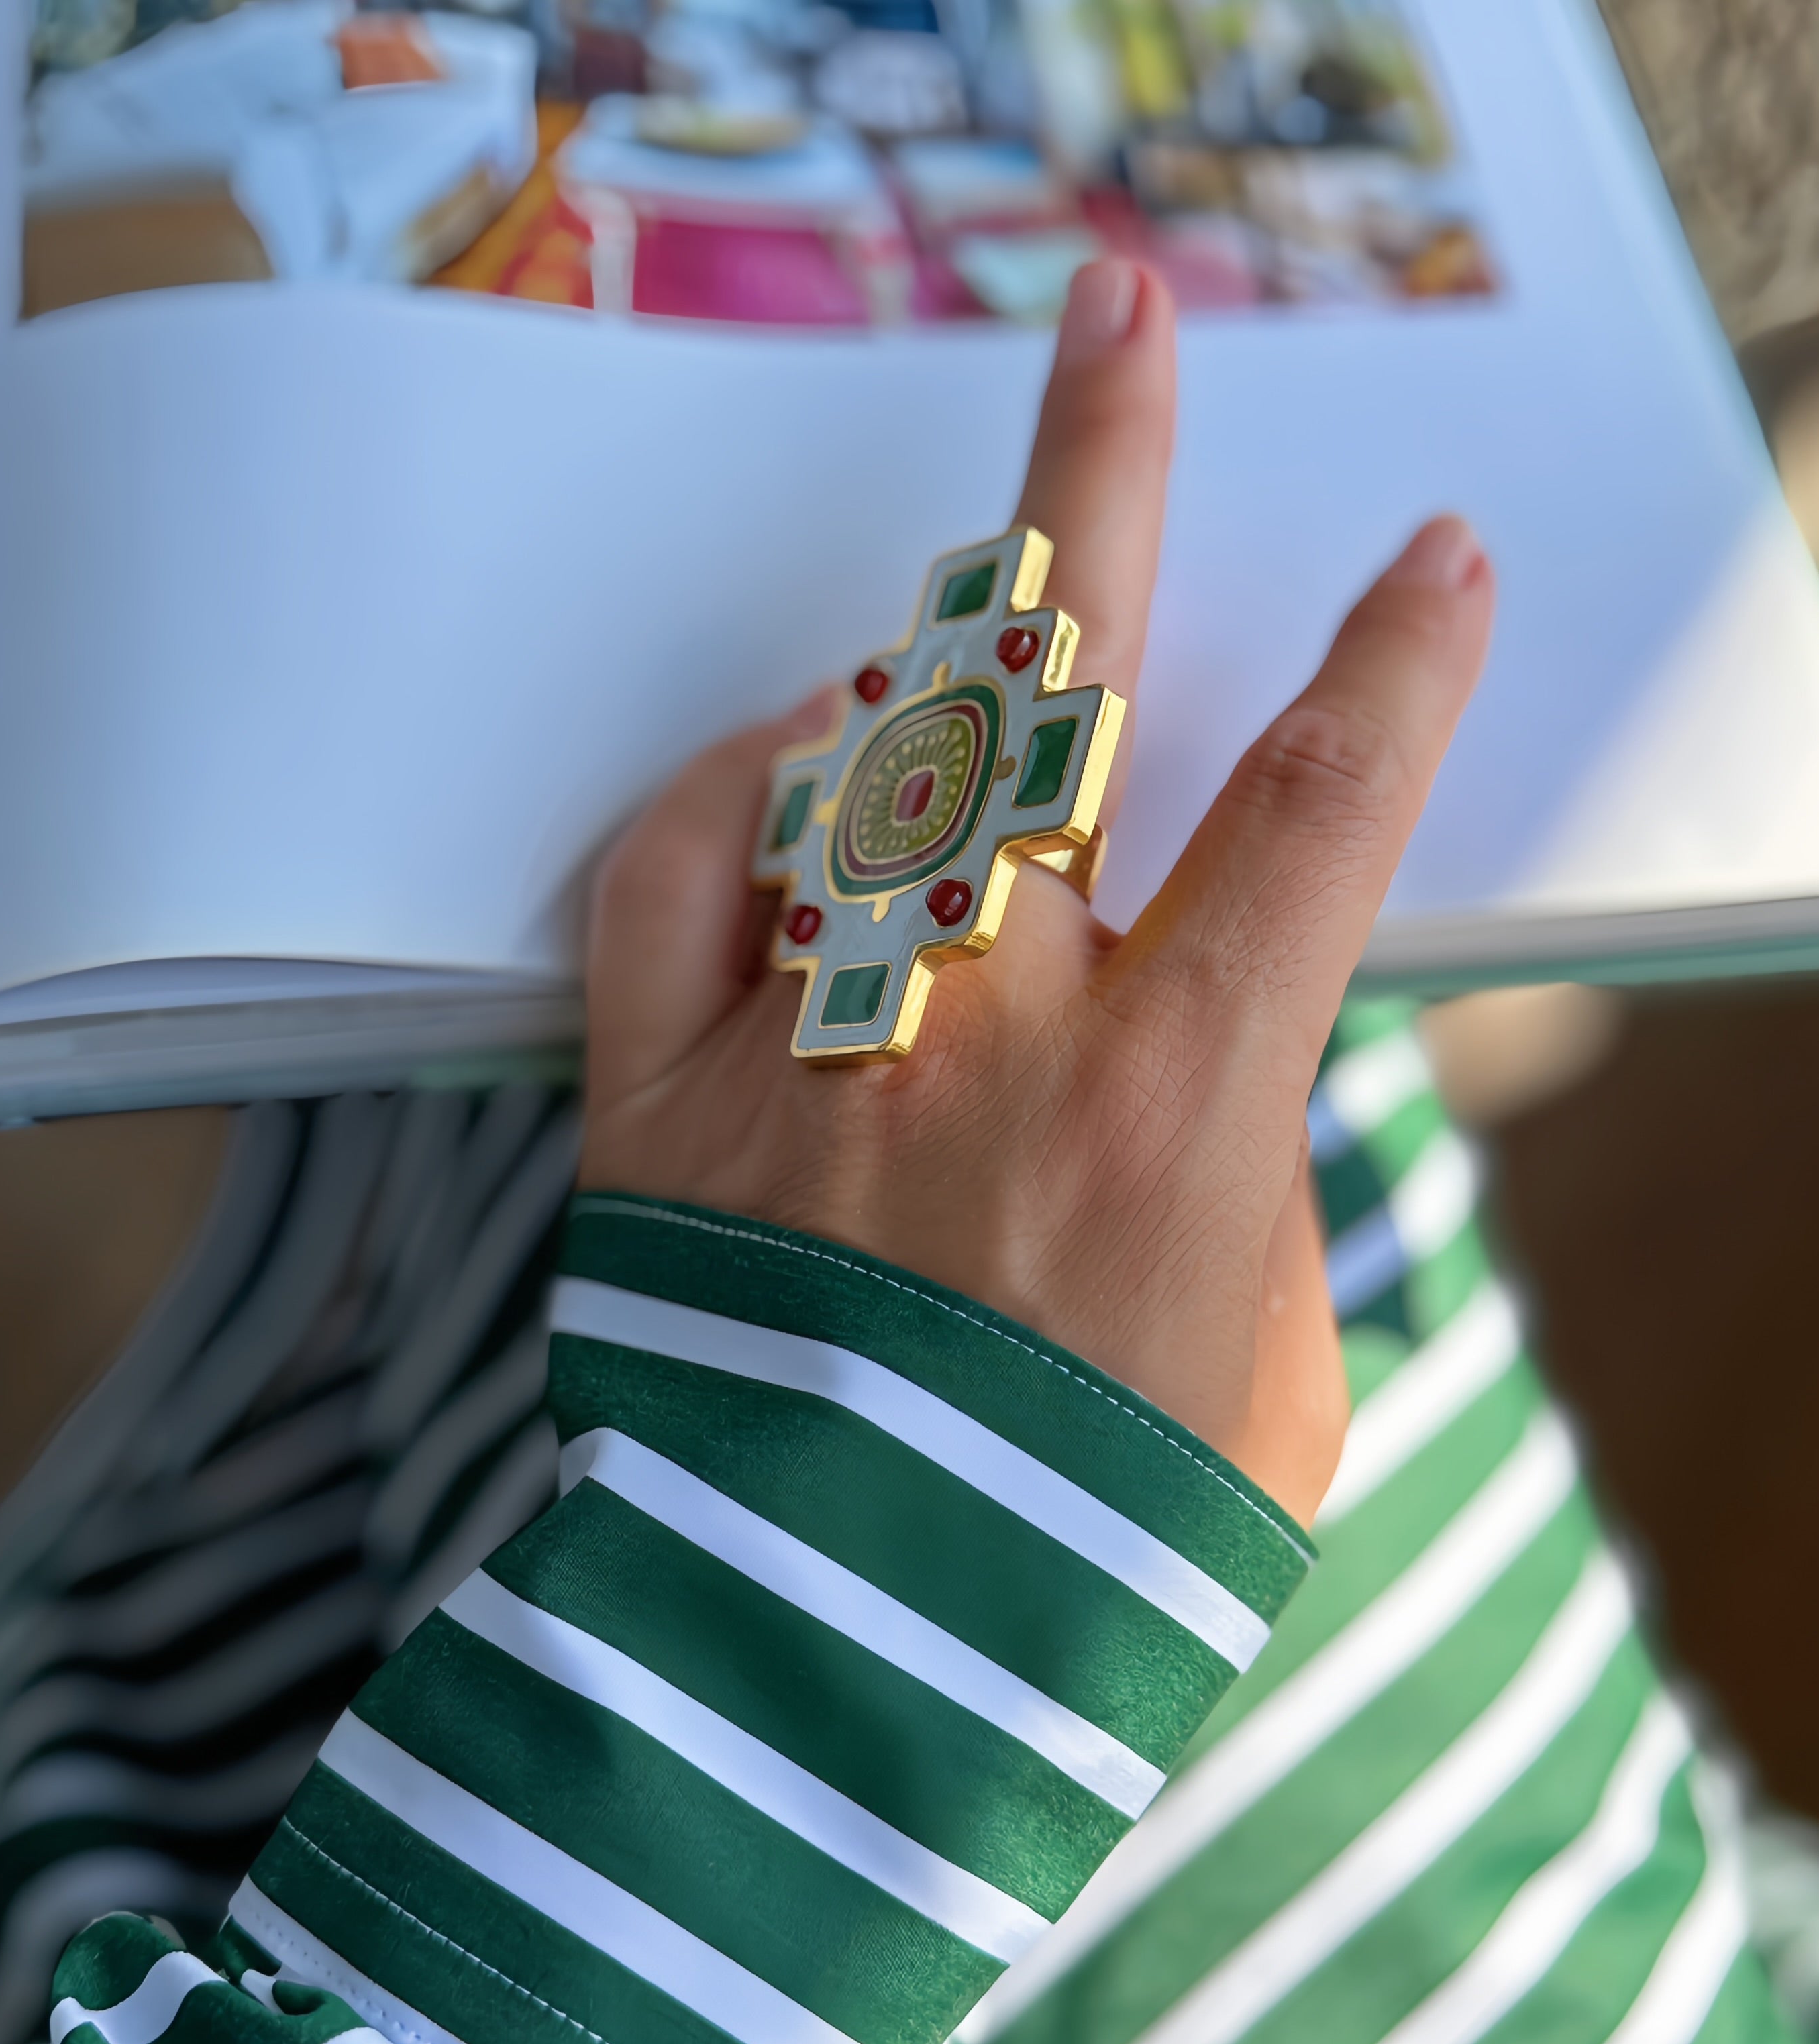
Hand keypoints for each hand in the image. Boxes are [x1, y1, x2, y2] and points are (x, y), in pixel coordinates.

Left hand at [580, 257, 1494, 1524]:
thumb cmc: (1081, 1552)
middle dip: (1103, 475)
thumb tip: (1196, 1042)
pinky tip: (789, 768)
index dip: (1397, 667)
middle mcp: (990, 1033)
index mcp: (1177, 1108)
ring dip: (927, 656)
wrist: (830, 1684)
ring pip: (862, 754)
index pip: (1319, 815)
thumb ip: (1239, 1178)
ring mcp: (809, 1048)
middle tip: (1117, 316)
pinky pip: (669, 875)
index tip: (1434, 565)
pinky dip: (728, 796)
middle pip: (1058, 689)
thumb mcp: (1256, 1375)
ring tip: (974, 621)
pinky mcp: (653, 1103)